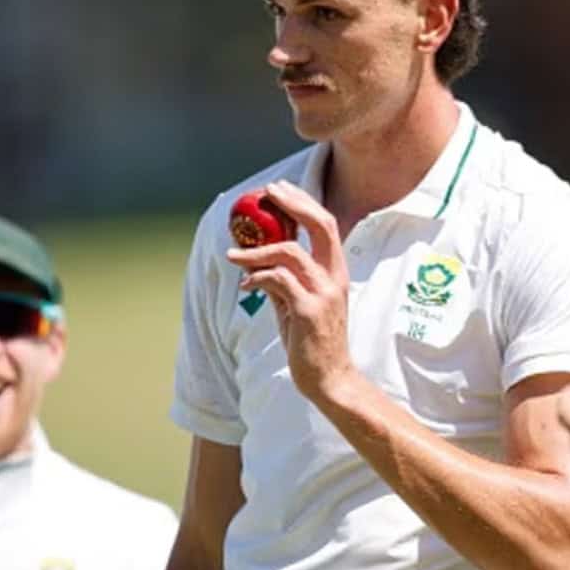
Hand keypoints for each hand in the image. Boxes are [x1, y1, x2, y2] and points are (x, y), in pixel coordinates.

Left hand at [226, 180, 355, 402]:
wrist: (330, 379)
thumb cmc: (313, 342)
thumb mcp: (299, 303)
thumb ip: (285, 279)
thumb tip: (254, 261)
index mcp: (336, 272)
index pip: (326, 224)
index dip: (303, 202)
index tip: (279, 190)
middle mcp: (335, 277)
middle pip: (320, 224)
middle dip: (292, 204)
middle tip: (266, 194)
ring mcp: (324, 293)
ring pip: (291, 251)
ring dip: (257, 250)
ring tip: (233, 256)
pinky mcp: (309, 311)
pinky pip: (278, 280)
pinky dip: (257, 277)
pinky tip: (246, 286)